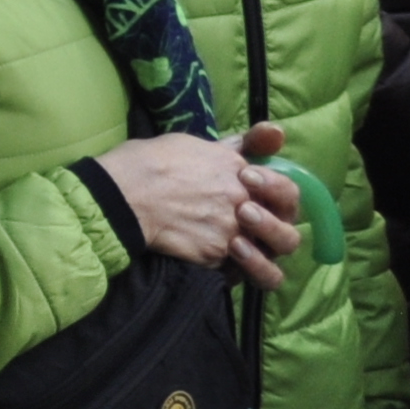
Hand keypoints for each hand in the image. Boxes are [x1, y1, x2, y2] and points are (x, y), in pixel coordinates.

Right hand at [94, 129, 301, 288]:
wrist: (123, 192)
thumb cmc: (152, 161)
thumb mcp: (198, 143)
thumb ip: (237, 146)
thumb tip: (274, 134)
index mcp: (243, 172)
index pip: (286, 190)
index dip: (276, 195)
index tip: (251, 190)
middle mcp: (244, 205)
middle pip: (286, 234)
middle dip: (275, 235)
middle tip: (249, 228)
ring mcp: (231, 234)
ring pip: (267, 267)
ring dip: (256, 263)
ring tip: (234, 254)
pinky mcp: (212, 257)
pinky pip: (230, 274)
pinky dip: (221, 270)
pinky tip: (204, 259)